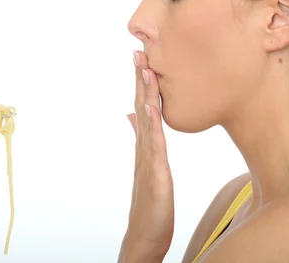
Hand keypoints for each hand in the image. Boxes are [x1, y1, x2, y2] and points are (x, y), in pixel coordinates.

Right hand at [119, 50, 174, 262]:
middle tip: (138, 51)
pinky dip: (151, 125)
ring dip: (145, 94)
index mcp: (146, 145)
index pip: (143, 107)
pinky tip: (151, 108)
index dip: (142, 83)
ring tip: (144, 69)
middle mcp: (144, 148)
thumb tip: (134, 116)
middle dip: (140, 79)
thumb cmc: (150, 204)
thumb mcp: (149, 166)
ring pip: (146, 121)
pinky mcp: (154, 174)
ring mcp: (148, 160)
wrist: (145, 236)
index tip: (141, 57)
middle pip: (141, 107)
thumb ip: (142, 140)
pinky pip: (153, 145)